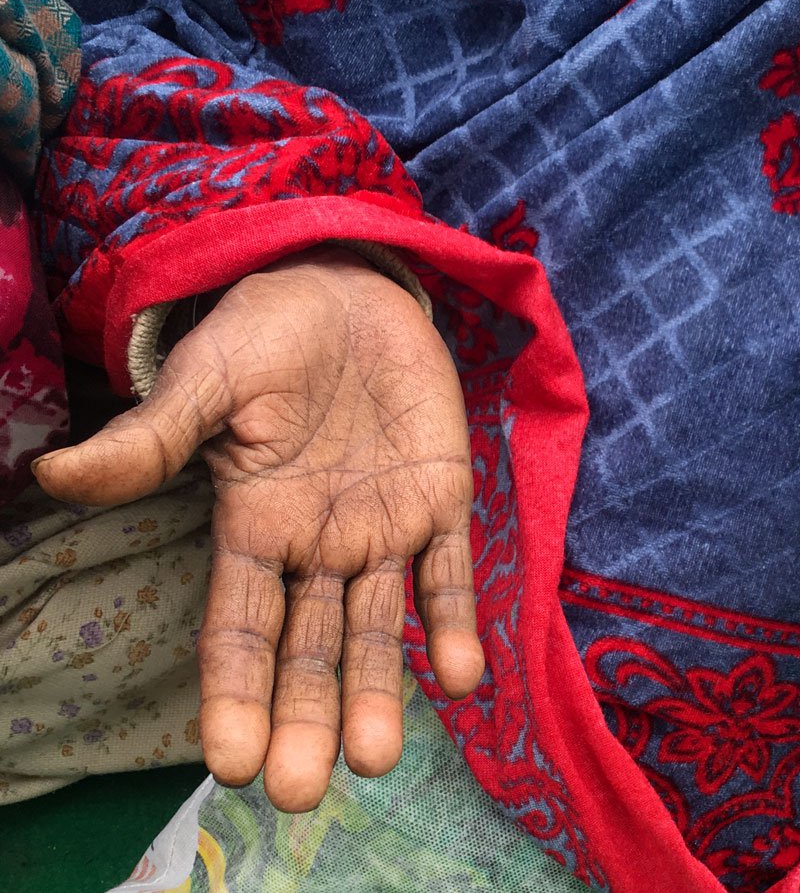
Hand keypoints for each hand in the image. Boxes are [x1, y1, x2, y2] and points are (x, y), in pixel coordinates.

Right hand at [33, 248, 482, 810]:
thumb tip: (54, 475)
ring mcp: (381, 532)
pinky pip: (450, 574)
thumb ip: (153, 438)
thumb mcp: (207, 381)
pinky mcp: (439, 504)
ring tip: (378, 757)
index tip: (230, 761)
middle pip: (307, 649)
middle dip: (304, 717)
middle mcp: (316, 548)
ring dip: (380, 691)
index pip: (238, 630)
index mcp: (253, 529)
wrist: (349, 293)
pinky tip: (463, 677)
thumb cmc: (265, 335)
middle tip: (301, 789)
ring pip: (377, 628)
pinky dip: (456, 623)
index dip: (234, 695)